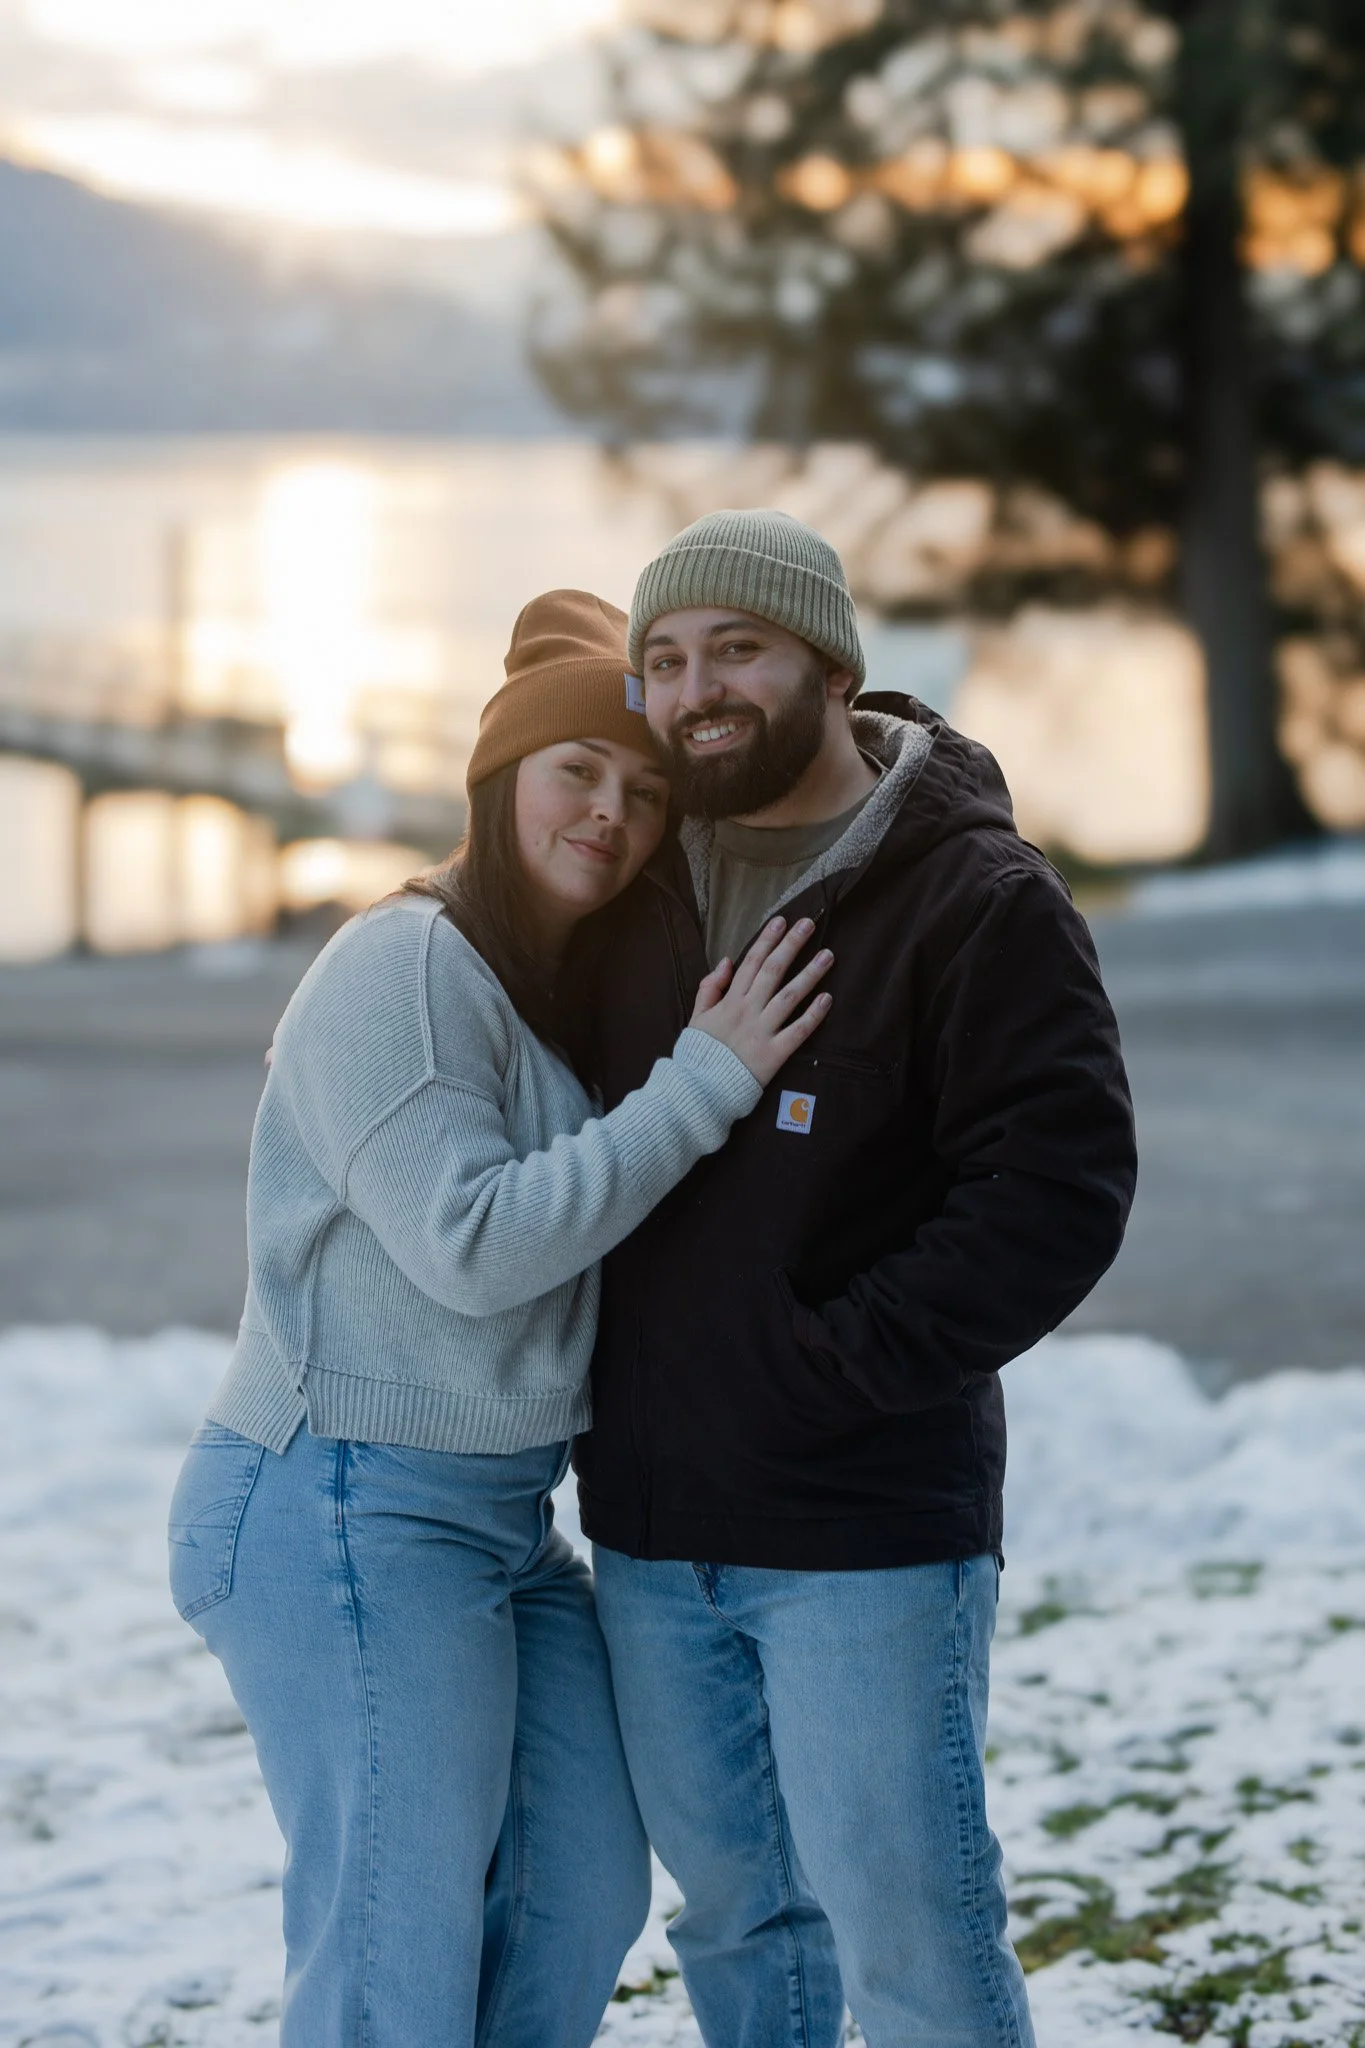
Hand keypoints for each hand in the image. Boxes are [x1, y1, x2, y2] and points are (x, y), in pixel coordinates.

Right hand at [689, 917, 832, 1086]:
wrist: (699, 1090)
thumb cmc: (699, 1054)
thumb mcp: (696, 1017)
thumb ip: (709, 987)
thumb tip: (727, 961)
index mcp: (730, 1001)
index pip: (751, 963)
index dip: (766, 940)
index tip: (781, 921)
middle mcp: (748, 1012)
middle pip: (773, 971)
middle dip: (791, 945)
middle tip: (809, 924)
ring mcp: (762, 1032)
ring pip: (789, 996)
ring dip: (810, 974)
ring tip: (828, 956)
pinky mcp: (774, 1054)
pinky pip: (798, 1031)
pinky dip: (813, 1015)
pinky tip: (827, 998)